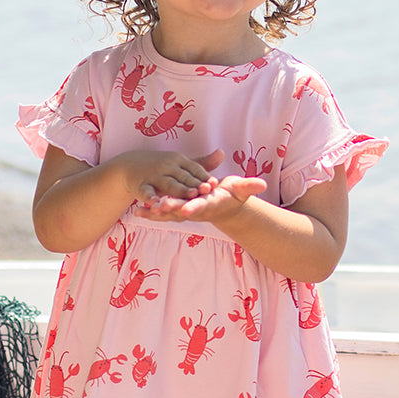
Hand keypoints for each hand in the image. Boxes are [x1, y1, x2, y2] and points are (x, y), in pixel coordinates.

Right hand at [127, 148, 220, 205]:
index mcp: (178, 160)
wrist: (128, 165)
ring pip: (169, 184)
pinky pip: (147, 193)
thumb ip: (201, 163)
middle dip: (195, 184)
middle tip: (208, 191)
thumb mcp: (179, 163)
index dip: (205, 176)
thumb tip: (223, 154)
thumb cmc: (160, 167)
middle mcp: (167, 166)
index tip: (216, 184)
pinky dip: (151, 198)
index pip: (195, 168)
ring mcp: (154, 175)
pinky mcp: (141, 186)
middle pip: (184, 177)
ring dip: (179, 190)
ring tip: (191, 196)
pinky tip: (156, 205)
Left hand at [137, 148, 266, 223]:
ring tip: (141, 210)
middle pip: (182, 209)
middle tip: (160, 206)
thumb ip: (250, 186)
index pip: (203, 205)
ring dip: (156, 212)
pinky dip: (151, 211)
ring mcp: (186, 211)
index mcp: (211, 203)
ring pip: (169, 213)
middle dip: (171, 208)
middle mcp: (197, 209)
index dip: (195, 207)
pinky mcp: (178, 210)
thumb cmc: (234, 195)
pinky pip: (163, 212)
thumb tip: (262, 184)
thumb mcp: (243, 189)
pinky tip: (136, 210)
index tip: (187, 209)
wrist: (226, 206)